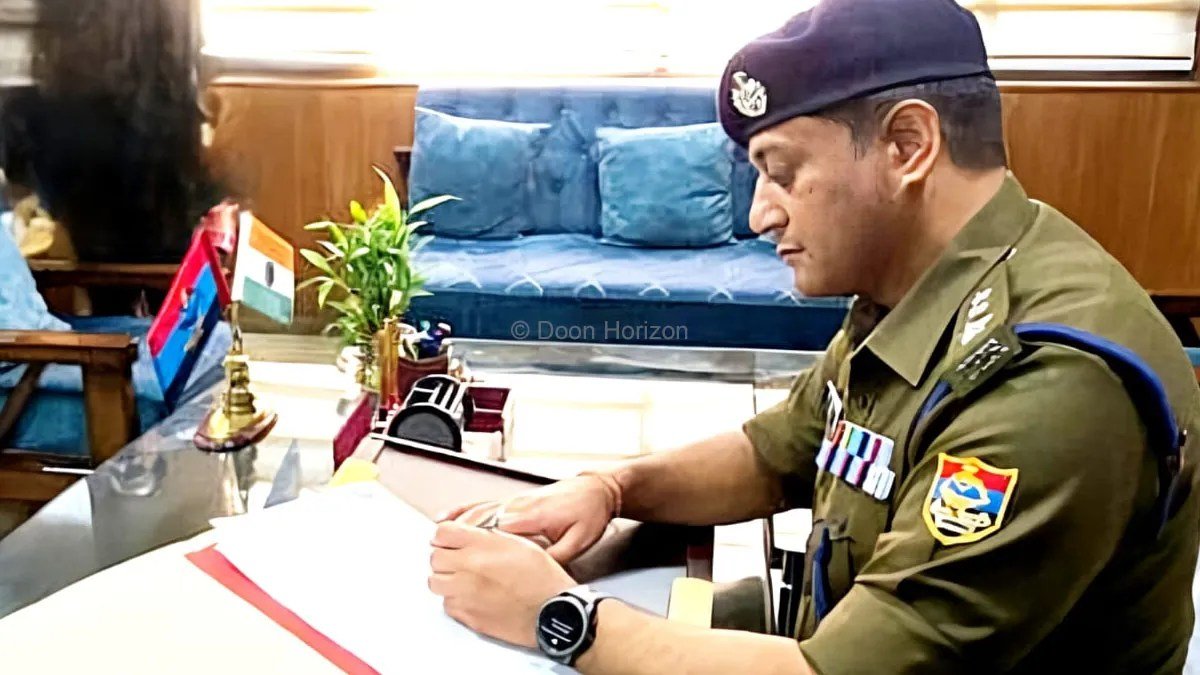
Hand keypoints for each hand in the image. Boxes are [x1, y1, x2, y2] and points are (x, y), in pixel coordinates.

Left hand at [429, 521, 576, 647]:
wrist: (552, 609)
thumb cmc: (542, 577)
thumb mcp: (519, 542)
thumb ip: (488, 537)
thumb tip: (470, 536)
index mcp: (482, 544)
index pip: (441, 532)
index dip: (445, 536)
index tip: (450, 540)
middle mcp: (468, 566)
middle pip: (434, 558)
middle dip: (445, 557)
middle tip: (459, 560)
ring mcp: (465, 593)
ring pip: (435, 582)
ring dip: (446, 579)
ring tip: (463, 579)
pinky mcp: (467, 615)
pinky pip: (447, 604)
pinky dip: (455, 600)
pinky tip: (472, 597)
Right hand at [435, 475, 617, 562]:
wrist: (596, 490)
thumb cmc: (588, 513)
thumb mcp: (579, 541)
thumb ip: (555, 557)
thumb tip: (537, 575)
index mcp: (532, 517)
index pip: (495, 530)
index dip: (473, 543)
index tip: (457, 556)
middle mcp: (518, 506)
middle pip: (479, 520)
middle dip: (457, 535)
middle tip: (437, 552)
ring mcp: (514, 501)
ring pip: (478, 511)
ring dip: (455, 523)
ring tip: (435, 538)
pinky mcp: (514, 499)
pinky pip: (483, 504)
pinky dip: (463, 510)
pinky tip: (449, 516)